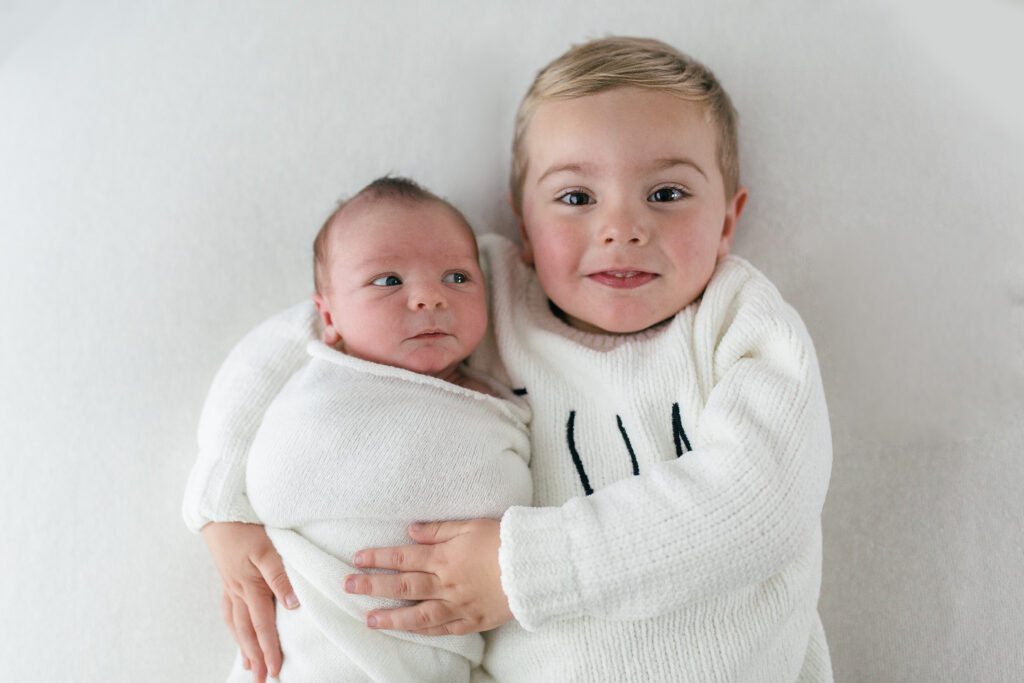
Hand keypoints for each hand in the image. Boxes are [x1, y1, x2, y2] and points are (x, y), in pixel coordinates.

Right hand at [201, 521, 298, 681]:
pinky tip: (237, 632)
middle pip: (247, 631)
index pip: (263, 626)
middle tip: (262, 680)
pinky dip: (233, 627)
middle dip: (255, 657)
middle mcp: (238, 591)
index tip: (276, 669)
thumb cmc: (247, 528)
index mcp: (250, 587)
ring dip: (243, 646)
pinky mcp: (228, 579)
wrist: (220, 512)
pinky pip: (229, 611)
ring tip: (248, 666)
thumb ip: (281, 577)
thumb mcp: (268, 549)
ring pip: (236, 624)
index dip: (270, 649)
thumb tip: (293, 605)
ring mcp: (230, 586)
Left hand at [344, 518, 512, 635]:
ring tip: (370, 619)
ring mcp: (458, 606)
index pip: (403, 558)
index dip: (378, 558)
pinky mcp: (473, 620)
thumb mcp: (470, 525)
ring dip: (391, 618)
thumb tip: (411, 531)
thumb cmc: (504, 541)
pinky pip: (444, 629)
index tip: (356, 558)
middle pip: (403, 587)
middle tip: (348, 586)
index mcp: (444, 558)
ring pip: (418, 615)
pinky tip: (410, 631)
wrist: (534, 567)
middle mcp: (446, 584)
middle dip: (372, 586)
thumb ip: (438, 530)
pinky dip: (425, 632)